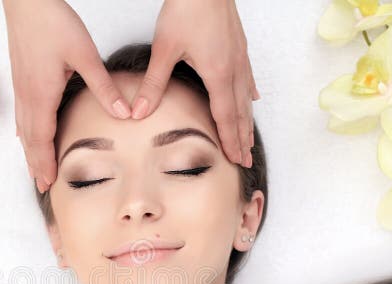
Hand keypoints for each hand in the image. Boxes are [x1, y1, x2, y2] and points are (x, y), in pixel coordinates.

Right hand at [2, 0, 132, 192]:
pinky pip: (21, 114)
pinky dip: (24, 132)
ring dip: (29, 152)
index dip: (45, 163)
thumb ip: (104, 86)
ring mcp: (21, 87)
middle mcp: (27, 95)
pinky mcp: (21, 78)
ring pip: (23, 128)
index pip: (43, 139)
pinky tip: (24, 135)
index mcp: (42, 94)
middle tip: (42, 186)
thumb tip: (124, 112)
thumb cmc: (52, 22)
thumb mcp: (84, 55)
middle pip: (30, 140)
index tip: (49, 183)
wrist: (26, 1)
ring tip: (34, 169)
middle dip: (36, 164)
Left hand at [131, 0, 259, 167]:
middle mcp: (234, 68)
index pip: (225, 116)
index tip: (235, 160)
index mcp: (218, 74)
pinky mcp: (239, 46)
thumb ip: (153, 84)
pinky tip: (253, 98)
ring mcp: (240, 57)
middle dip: (242, 139)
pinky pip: (247, 77)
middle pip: (240, 112)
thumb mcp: (164, 49)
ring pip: (246, 97)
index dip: (229, 141)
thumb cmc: (188, 9)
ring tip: (250, 139)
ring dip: (248, 121)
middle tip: (246, 161)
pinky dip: (249, 93)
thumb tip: (138, 113)